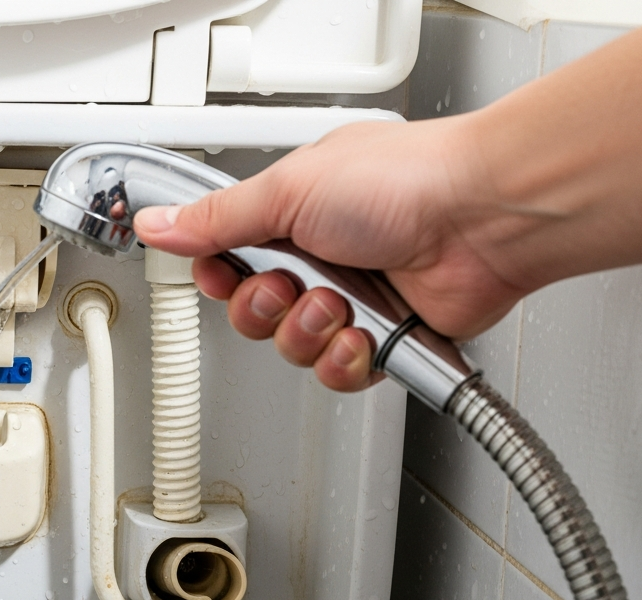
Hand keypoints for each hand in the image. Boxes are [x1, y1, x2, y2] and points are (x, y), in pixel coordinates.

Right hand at [133, 116, 523, 391]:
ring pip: (291, 349)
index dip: (220, 280)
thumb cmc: (407, 183)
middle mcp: (320, 258)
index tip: (224, 276)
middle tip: (293, 284)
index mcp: (292, 215)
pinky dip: (346, 360)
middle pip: (252, 315)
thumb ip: (215, 220)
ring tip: (339, 304)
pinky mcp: (381, 342)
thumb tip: (156, 224)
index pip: (227, 262)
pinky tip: (363, 334)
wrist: (485, 220)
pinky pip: (337, 375)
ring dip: (309, 332)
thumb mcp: (287, 190)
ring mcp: (352, 302)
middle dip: (266, 309)